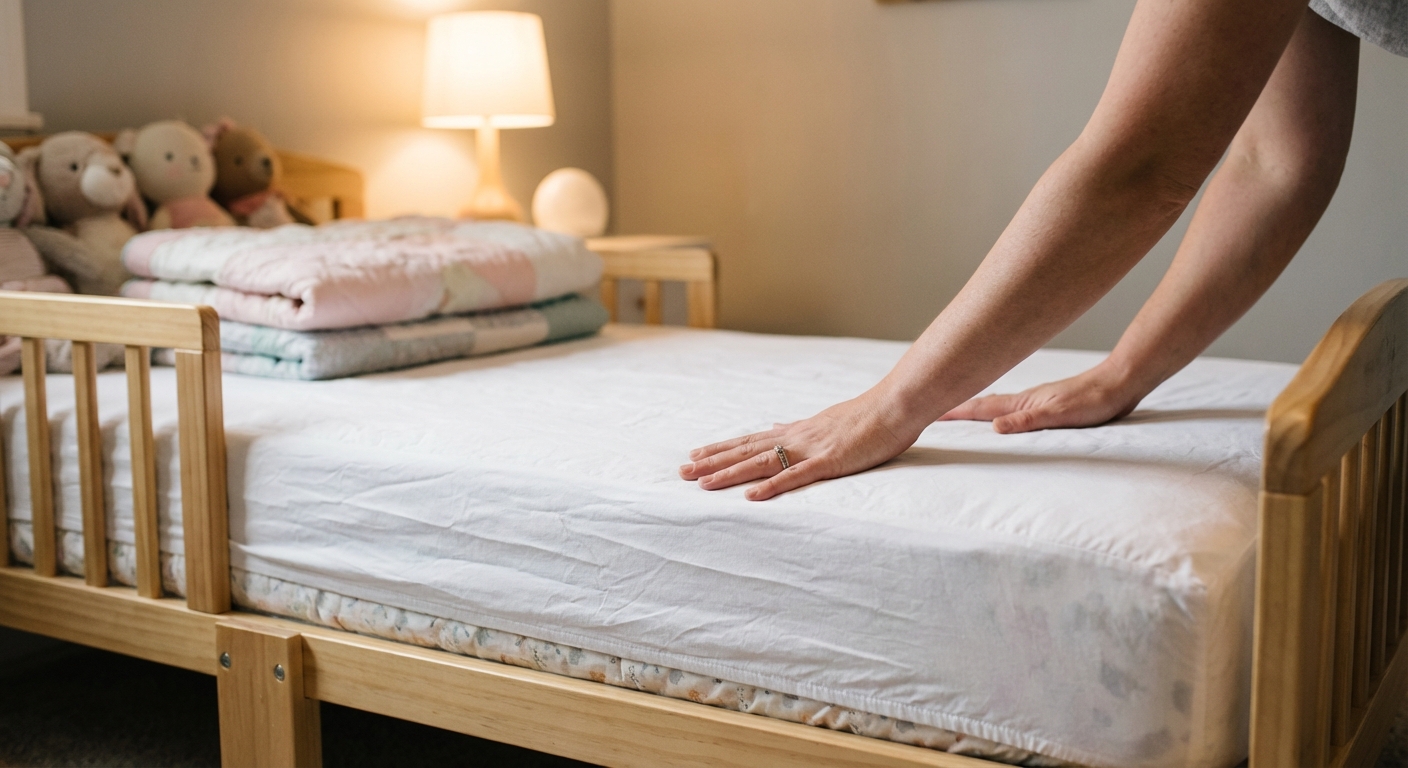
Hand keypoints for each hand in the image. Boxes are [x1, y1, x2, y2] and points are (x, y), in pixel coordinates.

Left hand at [679, 388, 921, 500]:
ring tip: (703, 484)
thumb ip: (799, 427)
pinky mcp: (829, 462)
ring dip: (730, 474)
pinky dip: (771, 487)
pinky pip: (795, 477)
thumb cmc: (868, 416)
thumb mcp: (826, 420)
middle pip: (746, 450)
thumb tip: (776, 425)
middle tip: (682, 472)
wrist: (895, 406)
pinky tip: (751, 497)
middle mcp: (796, 437)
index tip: (695, 456)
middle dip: (714, 462)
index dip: (722, 449)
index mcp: (796, 431)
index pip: (750, 440)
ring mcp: (810, 449)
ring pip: (761, 462)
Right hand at [939, 367, 1140, 432]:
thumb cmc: (1092, 402)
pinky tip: (997, 416)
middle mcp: (1023, 400)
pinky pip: (1008, 408)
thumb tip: (994, 428)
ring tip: (954, 411)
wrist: (1118, 385)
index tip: (928, 412)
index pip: (980, 408)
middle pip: (981, 402)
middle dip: (954, 404)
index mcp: (1022, 403)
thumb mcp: (1059, 415)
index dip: (954, 411)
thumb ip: (1027, 422)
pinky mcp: (1044, 404)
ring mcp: (1033, 400)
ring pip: (993, 404)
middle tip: (929, 407)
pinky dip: (993, 411)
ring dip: (972, 408)